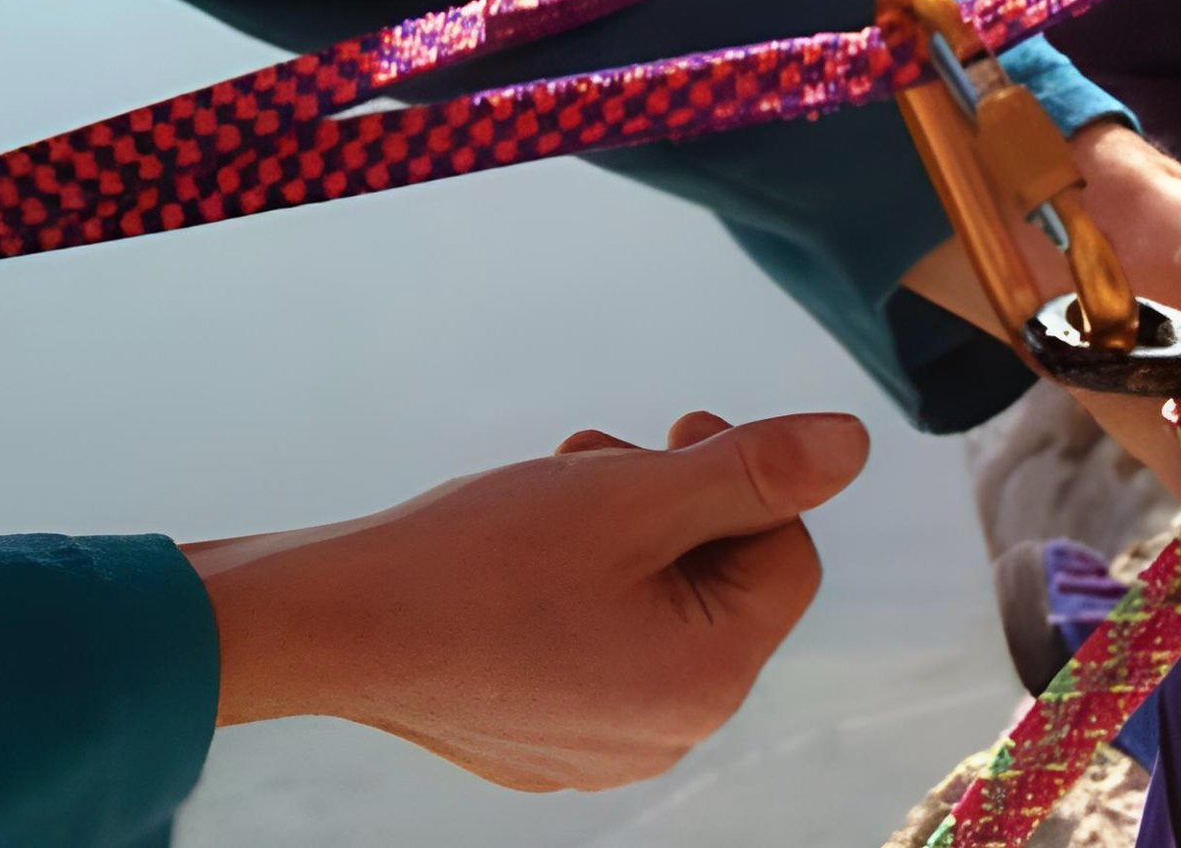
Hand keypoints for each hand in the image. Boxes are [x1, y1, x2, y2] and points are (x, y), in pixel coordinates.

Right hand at [182, 410, 867, 790]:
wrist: (327, 627)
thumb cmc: (480, 558)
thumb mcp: (635, 493)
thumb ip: (755, 471)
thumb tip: (853, 445)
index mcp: (708, 679)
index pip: (784, 555)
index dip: (745, 480)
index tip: (678, 430)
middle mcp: (668, 735)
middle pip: (720, 584)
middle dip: (675, 504)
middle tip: (602, 459)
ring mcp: (602, 750)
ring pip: (658, 610)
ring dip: (625, 535)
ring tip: (555, 497)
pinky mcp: (544, 744)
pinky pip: (600, 649)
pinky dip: (579, 590)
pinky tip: (517, 558)